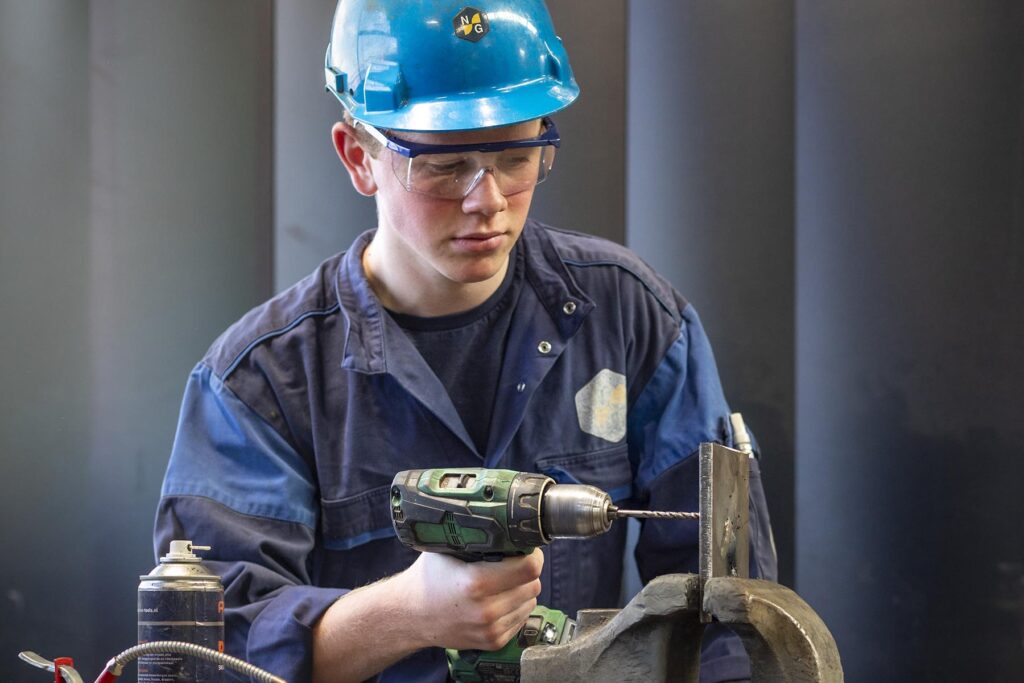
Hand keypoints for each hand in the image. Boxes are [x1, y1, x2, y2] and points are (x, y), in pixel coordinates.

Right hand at [395, 549, 543, 651]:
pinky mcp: (493, 642)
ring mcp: (490, 629)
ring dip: (522, 590)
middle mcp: (486, 609)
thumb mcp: (445, 549)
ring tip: (503, 582)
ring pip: (530, 602)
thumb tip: (503, 521)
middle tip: (513, 563)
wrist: (410, 616)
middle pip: (533, 585)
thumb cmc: (428, 578)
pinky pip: (521, 618)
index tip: (526, 548)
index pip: (529, 568)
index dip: (533, 555)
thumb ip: (474, 538)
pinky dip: (515, 607)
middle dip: (527, 572)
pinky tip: (498, 599)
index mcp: (476, 582)